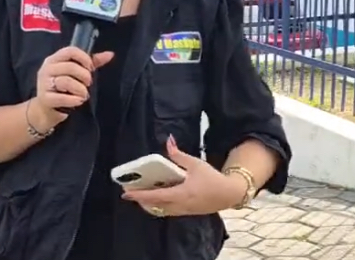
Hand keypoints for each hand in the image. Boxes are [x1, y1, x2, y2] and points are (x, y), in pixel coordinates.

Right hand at [31, 46, 113, 129]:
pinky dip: (73, 100)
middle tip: (89, 83)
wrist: (45, 110)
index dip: (84, 58)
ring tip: (84, 95)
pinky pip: (61, 97)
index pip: (70, 51)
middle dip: (84, 76)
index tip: (91, 68)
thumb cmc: (62, 89)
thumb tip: (110, 54)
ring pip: (65, 81)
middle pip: (70, 66)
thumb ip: (91, 63)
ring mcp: (44, 84)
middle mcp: (47, 69)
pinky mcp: (45, 98)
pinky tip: (78, 101)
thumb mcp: (75, 74)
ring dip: (80, 89)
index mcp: (54, 59)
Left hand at [122, 136, 246, 216]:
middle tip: (129, 191)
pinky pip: (167, 211)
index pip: (155, 196)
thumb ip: (179, 155)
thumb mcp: (195, 164)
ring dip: (148, 203)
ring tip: (139, 193)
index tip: (126, 193)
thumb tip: (168, 142)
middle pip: (153, 206)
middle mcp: (179, 205)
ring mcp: (182, 211)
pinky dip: (157, 205)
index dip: (139, 195)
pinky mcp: (185, 212)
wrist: (228, 194)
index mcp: (181, 194)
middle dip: (140, 199)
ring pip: (160, 210)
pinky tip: (155, 196)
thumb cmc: (213, 179)